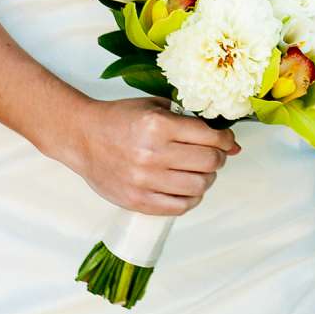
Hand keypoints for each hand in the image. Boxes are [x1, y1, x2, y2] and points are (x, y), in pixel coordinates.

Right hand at [56, 98, 241, 215]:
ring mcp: (144, 181)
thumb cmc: (119, 119)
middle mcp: (152, 154)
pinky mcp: (137, 201)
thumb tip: (232, 145)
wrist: (82, 137)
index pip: (210, 137)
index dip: (226, 139)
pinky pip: (179, 207)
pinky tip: (187, 188)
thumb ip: (191, 122)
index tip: (227, 141)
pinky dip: (191, 199)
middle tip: (213, 155)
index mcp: (158, 125)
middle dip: (218, 158)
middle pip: (209, 162)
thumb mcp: (155, 107)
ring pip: (198, 186)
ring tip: (199, 171)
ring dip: (207, 179)